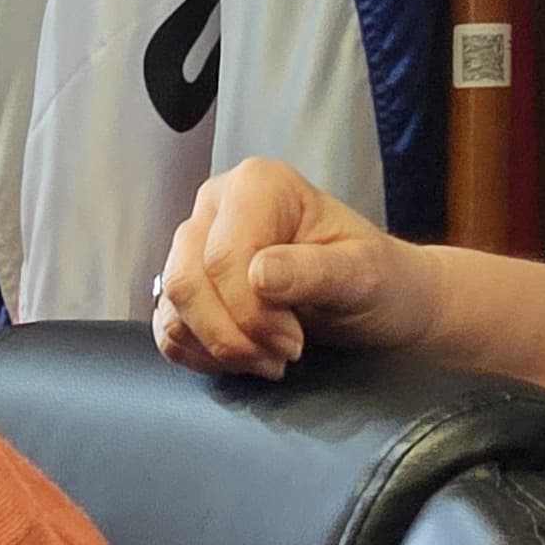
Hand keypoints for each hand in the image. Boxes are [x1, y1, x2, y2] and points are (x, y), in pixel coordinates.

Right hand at [149, 157, 433, 379]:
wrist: (375, 301)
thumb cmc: (377, 280)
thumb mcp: (364, 274)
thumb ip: (316, 270)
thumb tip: (259, 275)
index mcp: (258, 185)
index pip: (223, 256)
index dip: (250, 312)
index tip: (295, 342)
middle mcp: (216, 206)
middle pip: (188, 282)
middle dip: (231, 336)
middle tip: (281, 358)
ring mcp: (192, 246)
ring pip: (173, 308)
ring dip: (218, 349)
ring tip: (269, 359)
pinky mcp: (185, 286)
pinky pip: (167, 328)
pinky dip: (200, 355)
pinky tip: (243, 357)